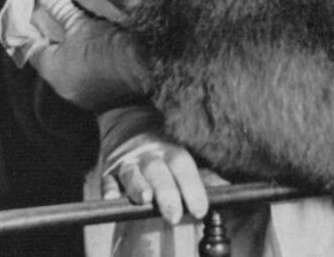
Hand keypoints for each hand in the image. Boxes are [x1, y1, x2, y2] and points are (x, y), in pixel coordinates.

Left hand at [26, 0, 148, 108]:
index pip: (32, 48)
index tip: (38, 10)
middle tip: (59, 14)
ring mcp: (84, 93)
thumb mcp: (82, 25)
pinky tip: (98, 42)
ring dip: (74, 49)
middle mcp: (64, 87)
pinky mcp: (104, 93)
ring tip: (80, 25)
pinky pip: (88, 73)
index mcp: (52, 71)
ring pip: (71, 66)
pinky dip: (89, 59)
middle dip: (55, 37)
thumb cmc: (107, 47)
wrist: (146, 72)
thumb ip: (59, 8)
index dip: (33, 29)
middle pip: (52, 58)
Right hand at [98, 105, 209, 224]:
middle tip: (174, 215)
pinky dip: (109, 188)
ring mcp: (128, 161)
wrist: (127, 119)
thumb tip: (226, 189)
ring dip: (139, 186)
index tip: (200, 210)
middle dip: (167, 193)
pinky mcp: (109, 169)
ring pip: (133, 172)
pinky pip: (107, 178)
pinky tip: (112, 197)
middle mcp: (150, 154)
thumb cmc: (162, 147)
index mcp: (171, 150)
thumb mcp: (183, 156)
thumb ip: (203, 175)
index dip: (193, 188)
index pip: (184, 166)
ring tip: (146, 199)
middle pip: (159, 171)